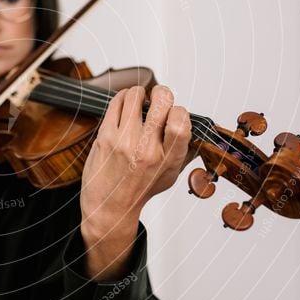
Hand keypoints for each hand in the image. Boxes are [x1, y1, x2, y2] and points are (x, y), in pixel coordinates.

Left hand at [79, 85, 191, 278]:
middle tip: (158, 97)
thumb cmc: (139, 190)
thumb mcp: (170, 176)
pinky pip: (116, 103)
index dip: (180, 110)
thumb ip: (184, 152)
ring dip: (139, 92)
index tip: (174, 113)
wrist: (109, 206)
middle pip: (161, 102)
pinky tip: (125, 103)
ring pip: (135, 96)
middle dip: (162, 92)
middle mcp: (146, 149)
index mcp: (167, 159)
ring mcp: (123, 141)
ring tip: (139, 99)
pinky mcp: (105, 136)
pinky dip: (123, 97)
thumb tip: (195, 127)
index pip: (181, 122)